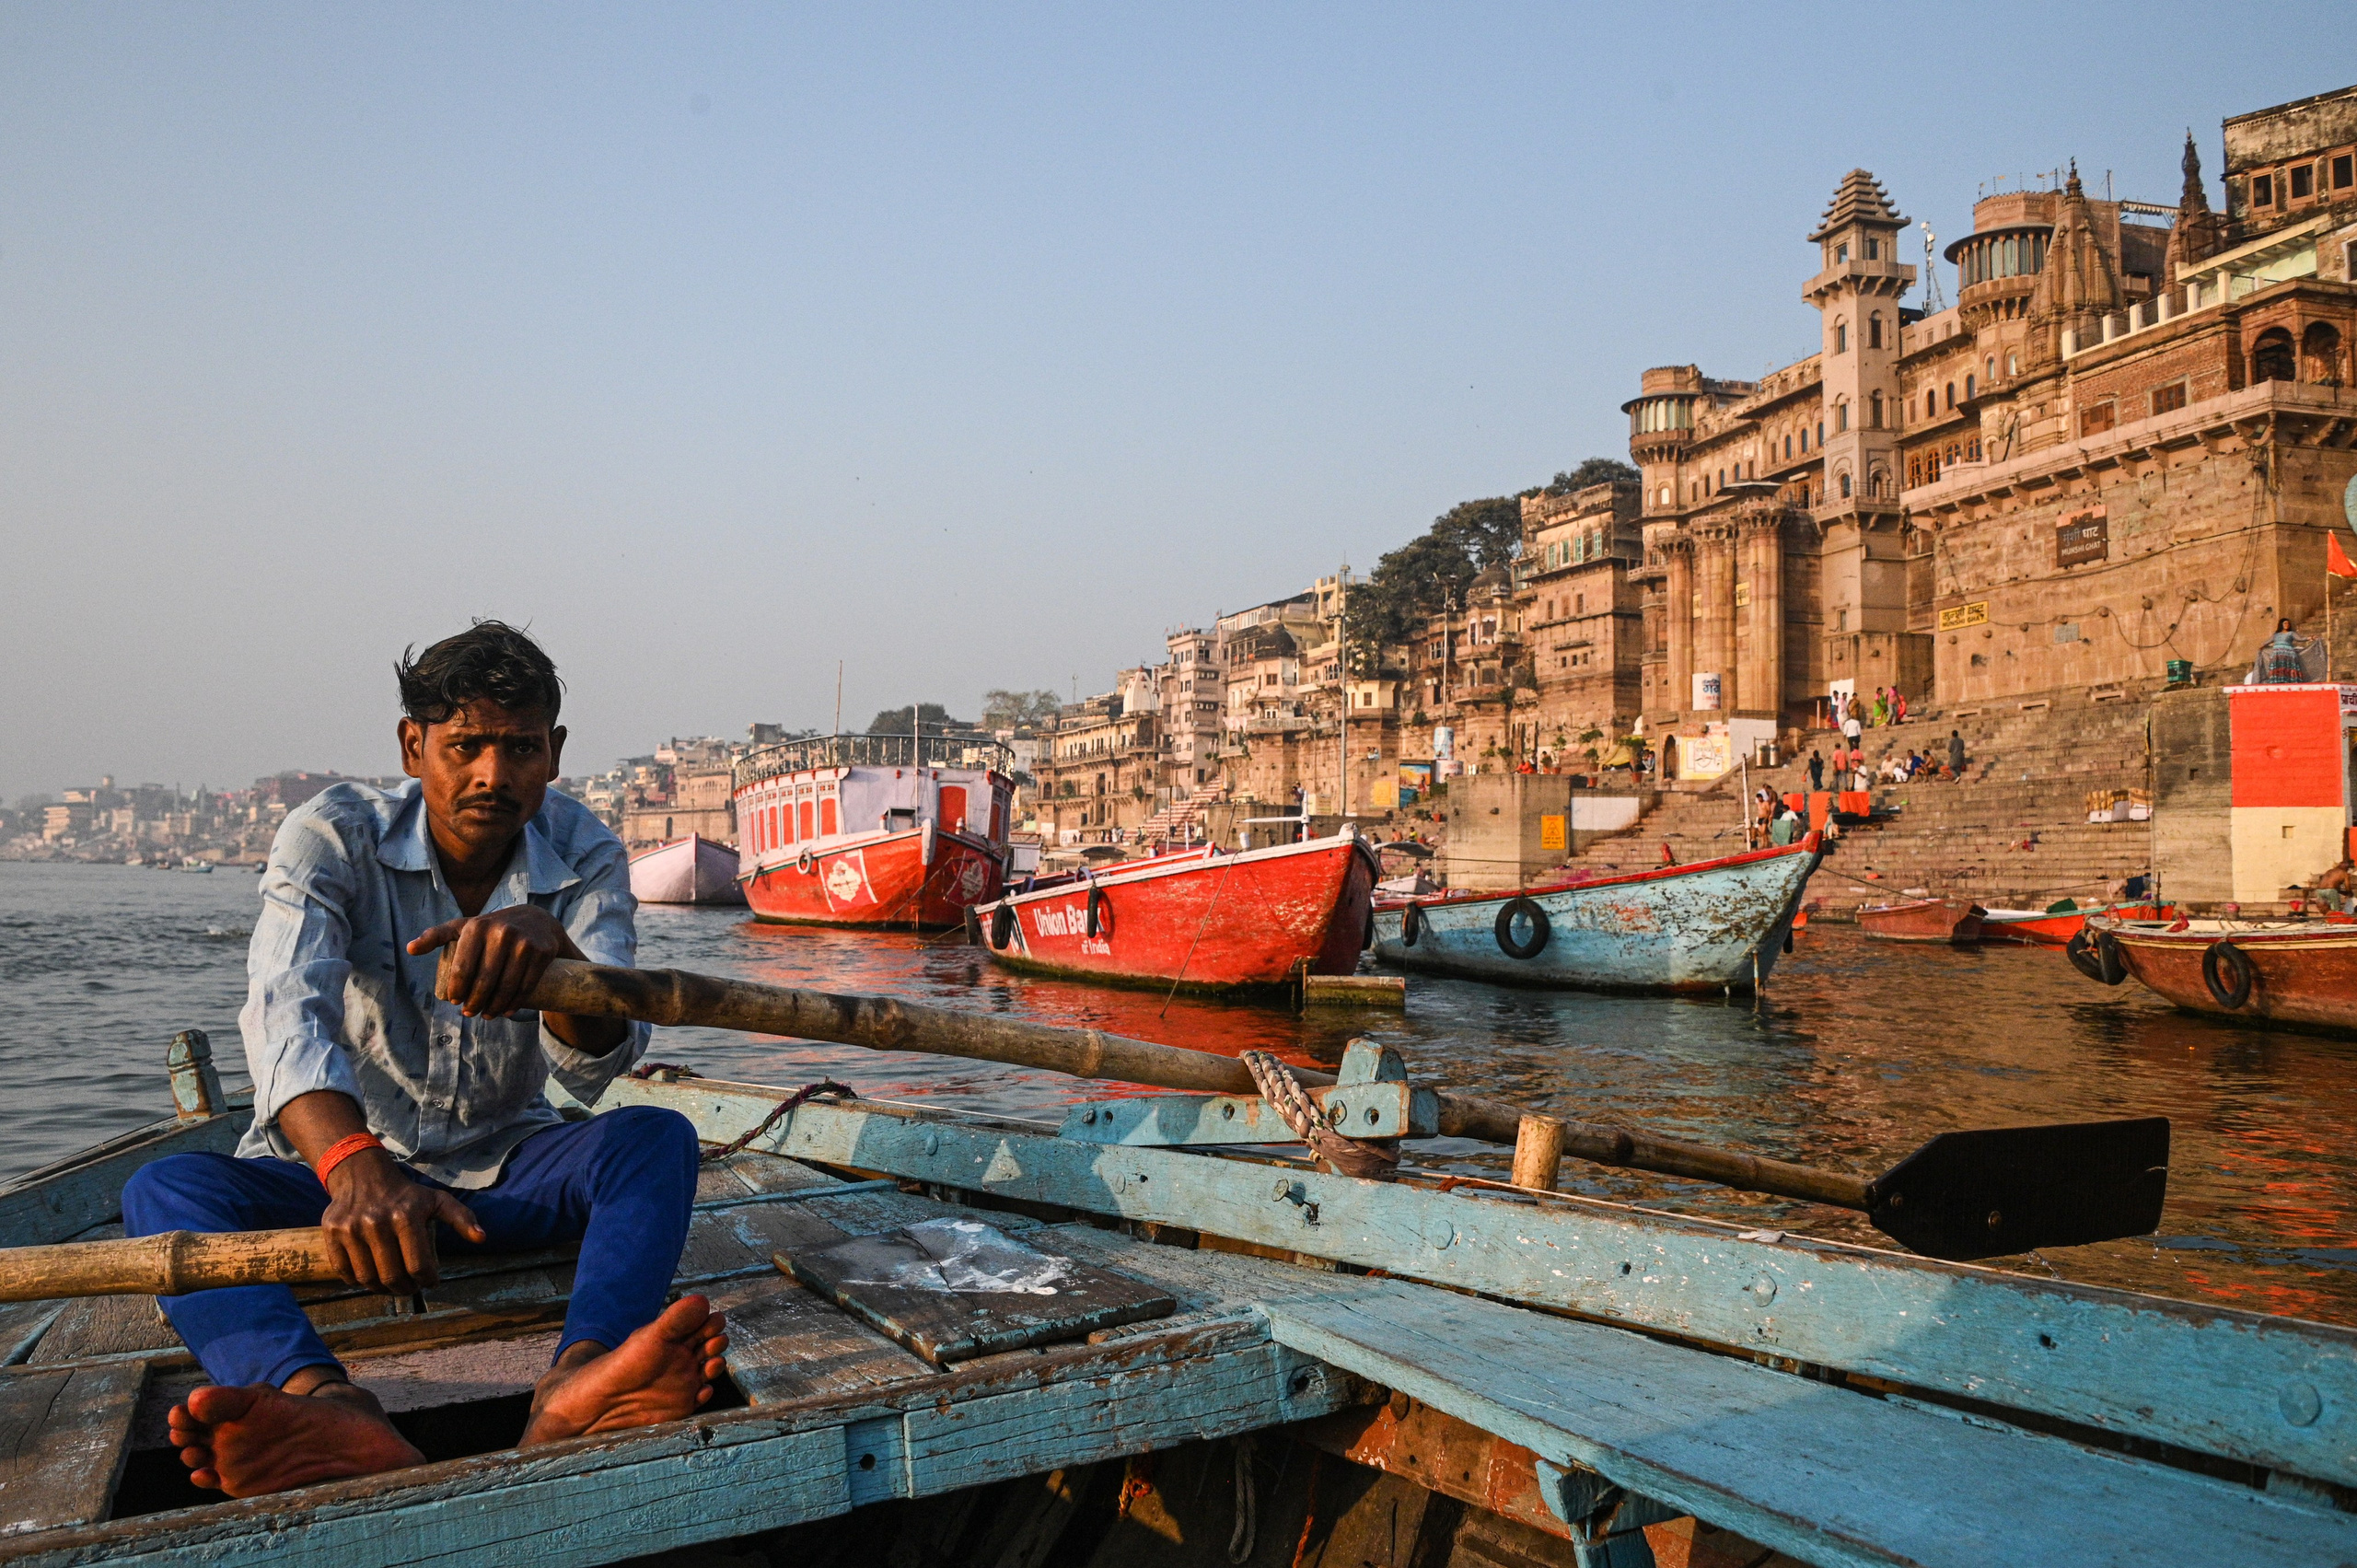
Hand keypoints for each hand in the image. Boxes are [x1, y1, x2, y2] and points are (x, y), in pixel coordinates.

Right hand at [321, 1149, 485, 1292]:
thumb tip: (482, 1238)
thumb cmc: (406, 1194)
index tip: (430, 1282)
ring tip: (393, 1286)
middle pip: (392, 1276)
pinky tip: (371, 1278)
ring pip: (367, 1278)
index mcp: (406, 1216)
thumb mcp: (437, 1200)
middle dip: (406, 1289)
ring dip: (383, 1290)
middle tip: (411, 1288)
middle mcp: (377, 1222)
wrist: (362, 1175)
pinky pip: (344, 1272)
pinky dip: (358, 1282)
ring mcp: (351, 1228)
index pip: (418, 1265)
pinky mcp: (331, 1233)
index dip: (427, 1280)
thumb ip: (461, 1218)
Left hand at [409, 905, 578, 1018]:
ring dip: (494, 1007)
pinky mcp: (542, 951)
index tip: (456, 1002)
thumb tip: (409, 950)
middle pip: (484, 981)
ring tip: (487, 1015)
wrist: (535, 920)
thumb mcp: (464, 927)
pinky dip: (515, 1003)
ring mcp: (523, 942)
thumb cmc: (492, 928)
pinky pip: (527, 985)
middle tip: (471, 1012)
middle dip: (475, 1003)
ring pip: (506, 986)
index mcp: (477, 927)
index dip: (457, 990)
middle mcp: (501, 932)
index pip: (462, 968)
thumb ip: (436, 935)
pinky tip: (507, 1012)